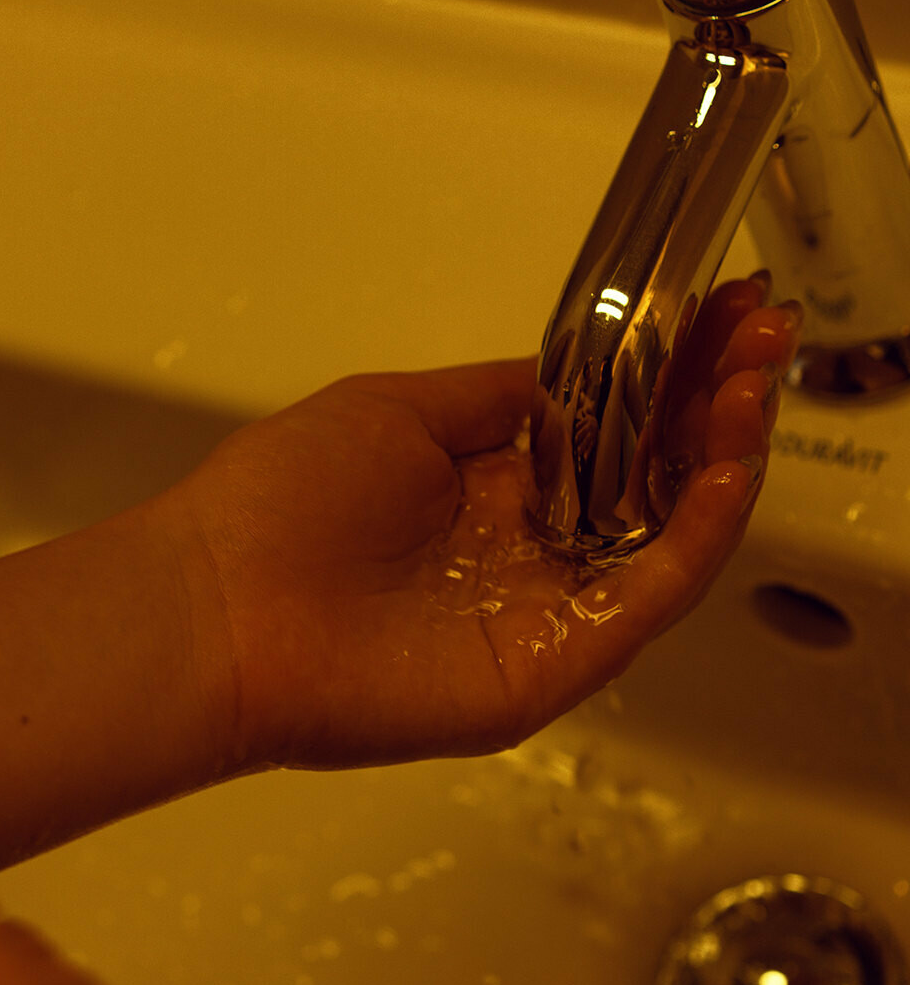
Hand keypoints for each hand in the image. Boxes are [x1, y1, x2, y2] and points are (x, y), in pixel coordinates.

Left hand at [166, 277, 799, 768]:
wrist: (220, 608)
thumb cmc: (277, 507)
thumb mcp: (398, 412)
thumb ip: (497, 400)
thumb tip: (573, 370)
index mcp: (484, 496)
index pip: (608, 437)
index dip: (669, 378)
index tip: (721, 316)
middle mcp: (523, 558)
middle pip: (652, 486)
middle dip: (715, 407)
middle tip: (764, 337)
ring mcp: (541, 616)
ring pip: (666, 541)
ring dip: (726, 460)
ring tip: (759, 384)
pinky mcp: (550, 668)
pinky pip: (645, 600)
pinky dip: (699, 534)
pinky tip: (727, 464)